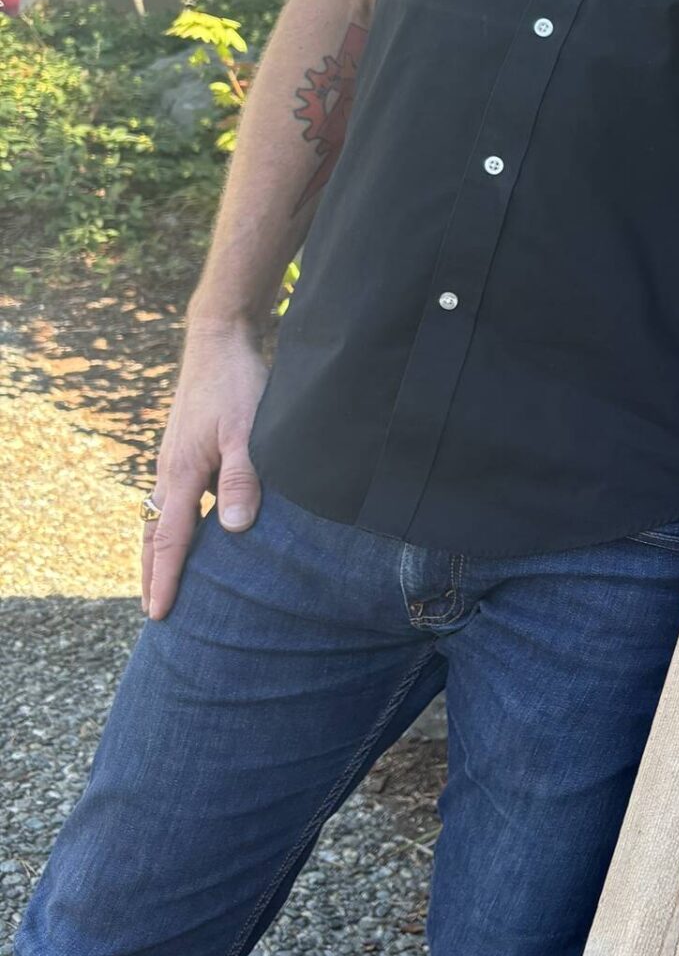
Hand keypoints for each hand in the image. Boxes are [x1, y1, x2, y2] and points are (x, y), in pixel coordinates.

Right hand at [143, 323, 269, 617]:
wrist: (219, 341)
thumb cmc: (237, 384)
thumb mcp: (248, 431)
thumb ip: (242, 479)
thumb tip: (234, 529)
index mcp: (181, 473)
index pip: (171, 539)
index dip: (167, 578)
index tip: (159, 614)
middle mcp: (171, 471)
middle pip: (155, 534)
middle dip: (154, 574)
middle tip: (153, 613)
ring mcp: (176, 460)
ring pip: (161, 516)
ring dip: (160, 551)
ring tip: (164, 581)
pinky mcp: (186, 450)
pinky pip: (174, 499)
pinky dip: (175, 525)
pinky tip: (192, 532)